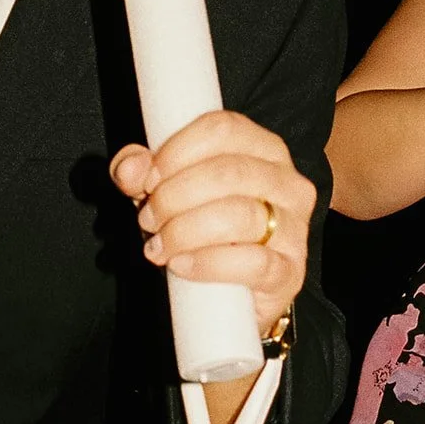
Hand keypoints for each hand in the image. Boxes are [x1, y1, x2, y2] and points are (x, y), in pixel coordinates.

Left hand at [110, 111, 315, 336]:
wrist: (224, 295)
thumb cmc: (199, 227)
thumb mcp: (166, 189)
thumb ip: (140, 171)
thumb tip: (130, 169)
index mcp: (262, 147)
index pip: (222, 129)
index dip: (178, 150)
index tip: (149, 177)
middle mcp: (287, 181)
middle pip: (228, 172)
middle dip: (175, 195)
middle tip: (148, 217)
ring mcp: (294, 228)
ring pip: (239, 215)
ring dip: (185, 230)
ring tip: (159, 245)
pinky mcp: (290, 272)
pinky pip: (254, 262)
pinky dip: (209, 263)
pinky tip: (182, 265)